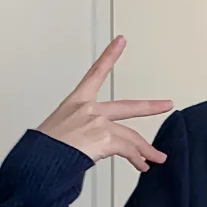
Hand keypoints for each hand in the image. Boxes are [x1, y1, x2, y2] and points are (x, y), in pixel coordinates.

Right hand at [36, 36, 173, 171]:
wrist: (40, 159)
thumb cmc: (45, 148)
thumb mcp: (60, 130)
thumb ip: (83, 131)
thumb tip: (98, 145)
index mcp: (76, 101)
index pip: (96, 72)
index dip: (110, 55)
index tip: (121, 41)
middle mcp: (89, 108)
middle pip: (129, 106)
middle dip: (151, 107)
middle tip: (166, 105)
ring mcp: (99, 122)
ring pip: (131, 136)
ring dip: (146, 150)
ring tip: (156, 158)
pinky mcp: (106, 137)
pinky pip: (129, 149)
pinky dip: (138, 159)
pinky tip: (143, 165)